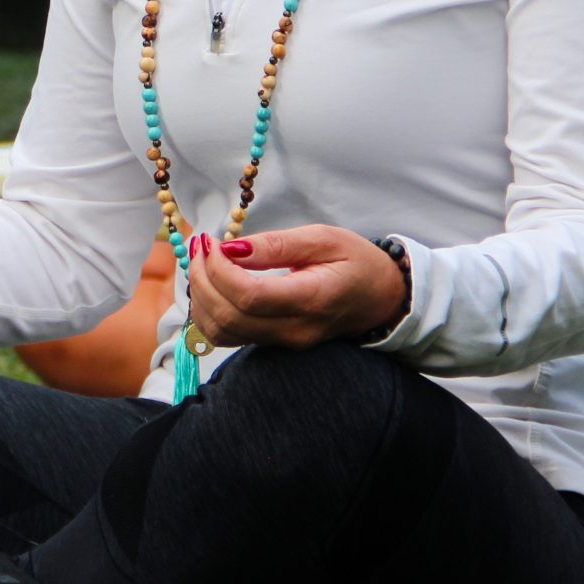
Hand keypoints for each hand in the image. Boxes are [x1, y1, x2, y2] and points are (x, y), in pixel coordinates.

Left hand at [183, 224, 405, 349]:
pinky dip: (209, 310)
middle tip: (200, 246)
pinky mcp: (274, 344)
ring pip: (222, 332)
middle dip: (202, 279)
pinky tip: (212, 281)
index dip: (219, 269)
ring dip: (201, 296)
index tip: (210, 241)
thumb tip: (231, 248)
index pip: (249, 296)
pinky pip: (229, 335)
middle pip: (229, 317)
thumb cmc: (358, 262)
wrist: (383, 299)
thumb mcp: (324, 238)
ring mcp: (284, 343)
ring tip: (203, 261)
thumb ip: (276, 245)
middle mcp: (295, 330)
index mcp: (312, 300)